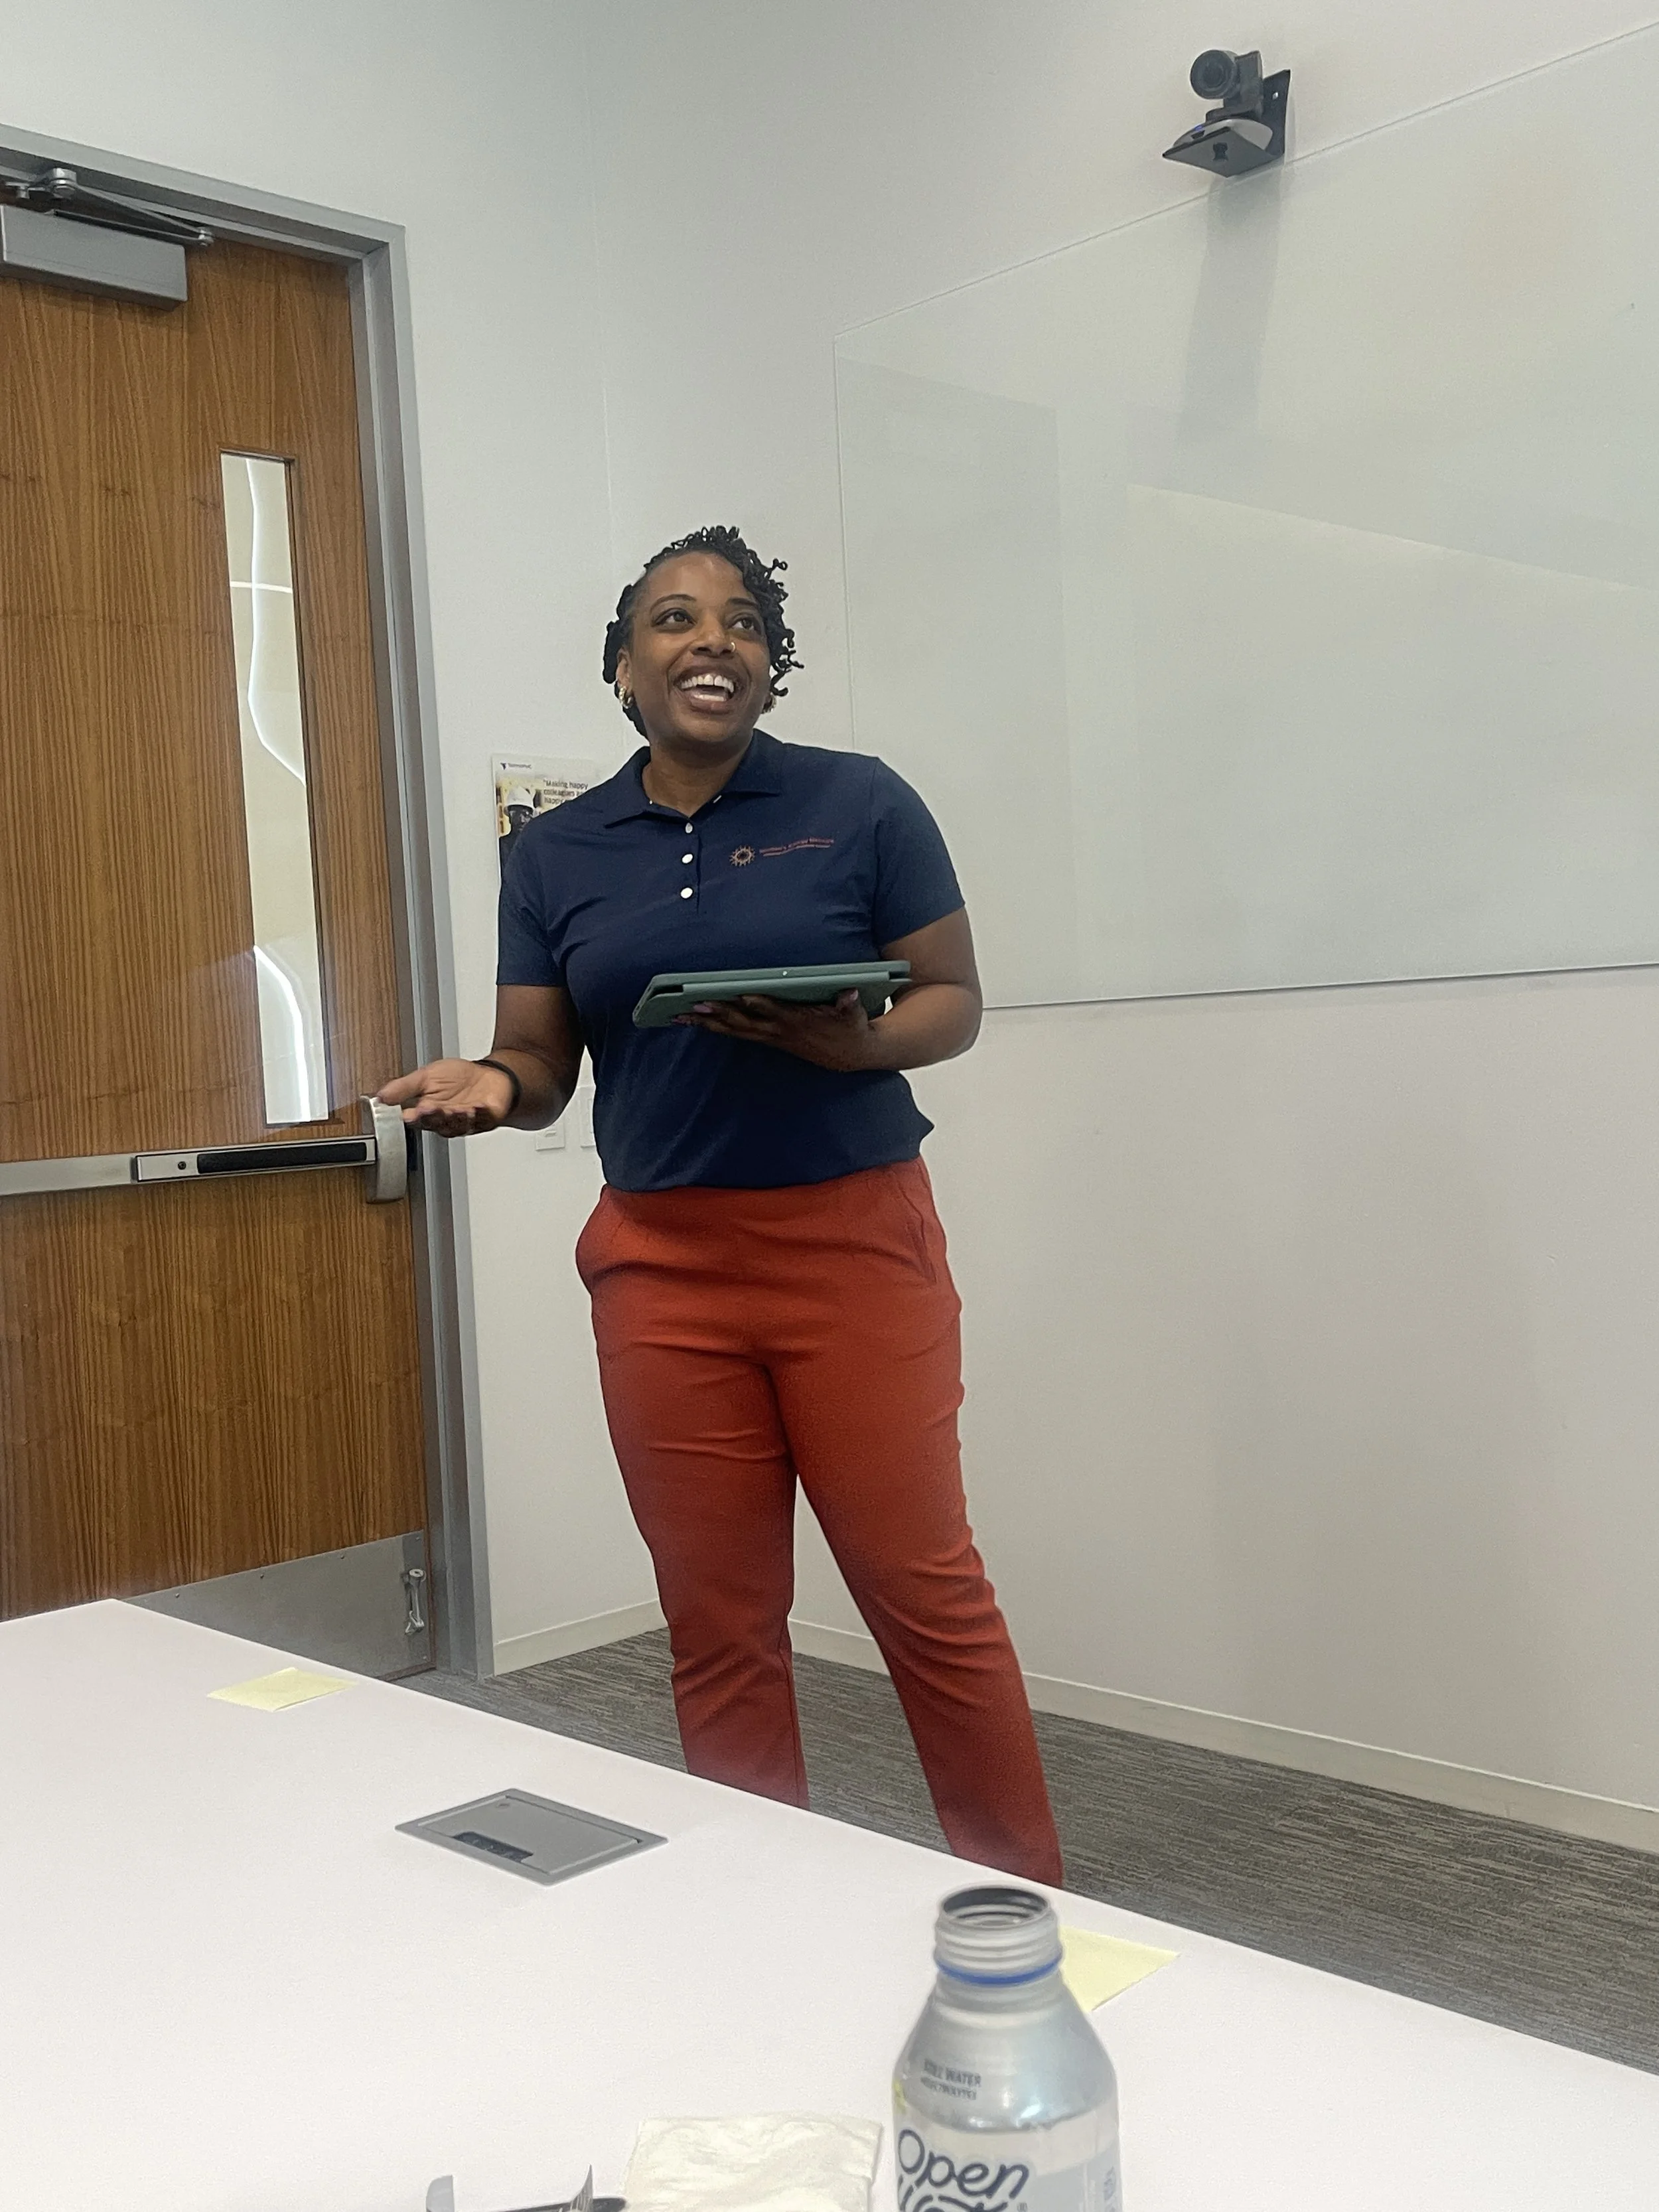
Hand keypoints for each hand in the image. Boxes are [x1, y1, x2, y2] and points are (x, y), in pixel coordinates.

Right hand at [377, 1057, 515, 1136]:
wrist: (488, 1075)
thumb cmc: (458, 1077)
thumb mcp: (426, 1076)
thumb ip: (404, 1087)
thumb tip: (380, 1096)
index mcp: (429, 1111)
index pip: (417, 1119)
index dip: (414, 1117)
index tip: (408, 1113)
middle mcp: (447, 1120)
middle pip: (437, 1123)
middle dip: (434, 1116)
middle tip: (429, 1108)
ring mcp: (466, 1122)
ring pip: (458, 1125)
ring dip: (455, 1117)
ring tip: (453, 1109)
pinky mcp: (486, 1120)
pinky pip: (482, 1120)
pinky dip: (480, 1114)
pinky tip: (477, 1107)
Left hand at [677, 990, 882, 1071]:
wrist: (850, 1055)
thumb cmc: (850, 1028)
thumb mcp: (853, 1015)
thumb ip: (849, 1004)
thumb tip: (850, 994)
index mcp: (797, 1021)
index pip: (774, 1010)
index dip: (758, 1004)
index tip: (741, 996)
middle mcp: (779, 1030)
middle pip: (744, 1021)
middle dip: (719, 1013)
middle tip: (694, 1004)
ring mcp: (771, 1036)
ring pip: (735, 1030)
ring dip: (709, 1023)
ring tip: (683, 1016)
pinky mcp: (767, 1039)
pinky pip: (737, 1034)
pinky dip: (717, 1028)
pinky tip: (699, 1022)